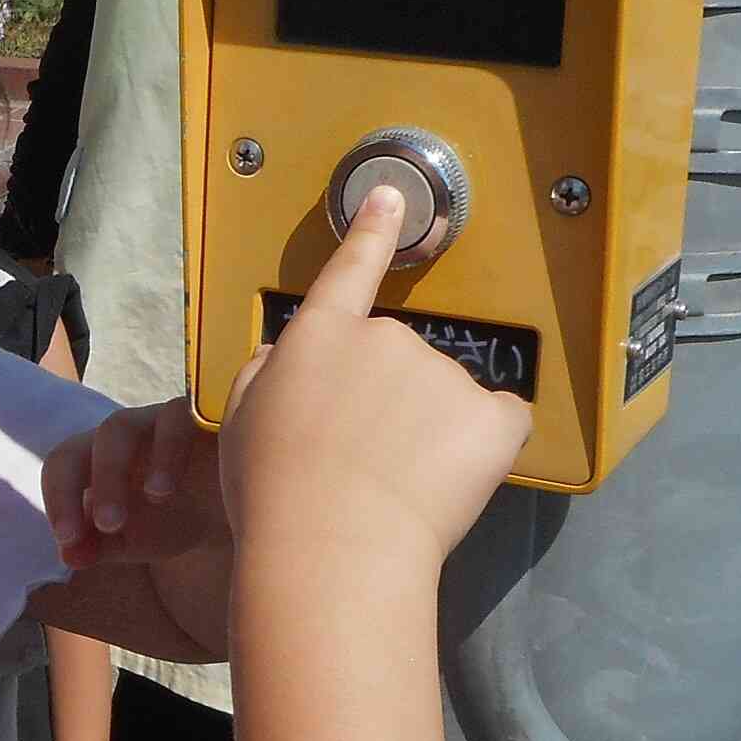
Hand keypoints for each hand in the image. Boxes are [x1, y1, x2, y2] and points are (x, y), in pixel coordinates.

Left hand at [43, 398, 227, 574]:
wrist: (242, 513)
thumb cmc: (177, 519)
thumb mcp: (134, 541)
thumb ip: (97, 547)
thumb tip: (68, 555)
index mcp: (101, 459)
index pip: (64, 463)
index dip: (60, 498)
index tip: (69, 541)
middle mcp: (128, 432)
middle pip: (96, 439)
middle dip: (100, 481)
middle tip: (108, 527)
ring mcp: (161, 419)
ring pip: (123, 425)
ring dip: (122, 466)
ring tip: (154, 501)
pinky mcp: (201, 415)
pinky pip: (179, 416)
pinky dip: (170, 449)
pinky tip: (171, 487)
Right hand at [219, 187, 531, 564]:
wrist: (332, 544)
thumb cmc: (272, 492)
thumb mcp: (238, 423)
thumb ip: (267, 375)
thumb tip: (286, 354)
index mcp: (320, 337)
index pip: (350, 270)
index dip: (371, 232)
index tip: (391, 196)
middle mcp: (385, 338)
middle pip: (399, 361)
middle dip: (391, 403)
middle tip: (362, 464)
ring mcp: (442, 373)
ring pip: (446, 400)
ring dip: (432, 434)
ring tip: (397, 489)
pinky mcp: (490, 417)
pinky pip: (502, 423)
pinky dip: (487, 450)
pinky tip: (452, 484)